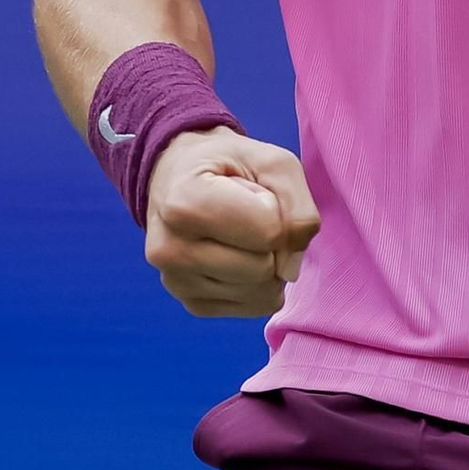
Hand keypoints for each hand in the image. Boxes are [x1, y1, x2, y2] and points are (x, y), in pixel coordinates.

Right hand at [145, 127, 319, 318]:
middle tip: (249, 215)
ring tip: (242, 234)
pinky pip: (254, 307)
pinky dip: (260, 283)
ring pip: (262, 294)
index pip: (268, 232)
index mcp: (184, 203)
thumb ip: (298, 210)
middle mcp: (170, 250)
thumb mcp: (274, 163)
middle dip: (274, 241)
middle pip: (264, 269)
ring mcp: (176, 282)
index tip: (250, 192)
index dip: (276, 209)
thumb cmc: (229, 165)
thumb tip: (290, 270)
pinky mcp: (191, 303)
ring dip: (270, 263)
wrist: (179, 177)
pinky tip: (238, 255)